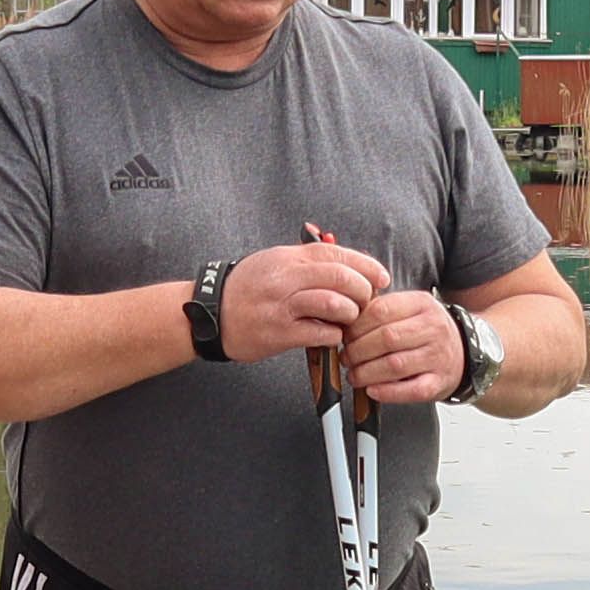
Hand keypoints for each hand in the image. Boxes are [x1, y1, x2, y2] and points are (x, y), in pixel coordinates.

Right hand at [218, 240, 383, 368]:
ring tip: (348, 319)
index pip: (337, 253)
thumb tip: (347, 265)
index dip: (365, 265)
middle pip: (342, 277)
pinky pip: (320, 333)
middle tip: (365, 302)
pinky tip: (333, 336)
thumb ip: (308, 261)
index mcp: (289, 257)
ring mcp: (282, 306)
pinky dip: (335, 335)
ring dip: (350, 314)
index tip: (380, 277)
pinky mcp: (279, 333)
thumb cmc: (245, 288)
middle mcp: (286, 278)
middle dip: (363, 291)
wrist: (209, 313)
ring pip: (334, 304)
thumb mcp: (274, 261)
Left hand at [345, 285, 469, 408]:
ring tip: (355, 375)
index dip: (356, 326)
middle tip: (346, 358)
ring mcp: (438, 357)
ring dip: (366, 373)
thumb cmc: (429, 332)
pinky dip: (387, 392)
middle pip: (386, 338)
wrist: (466, 352)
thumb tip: (344, 321)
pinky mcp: (438, 383)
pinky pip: (410, 390)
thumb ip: (382, 310)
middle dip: (357, 351)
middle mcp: (433, 329)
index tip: (345, 336)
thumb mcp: (411, 308)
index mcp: (422, 304)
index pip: (381, 310)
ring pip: (395, 365)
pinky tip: (372, 391)